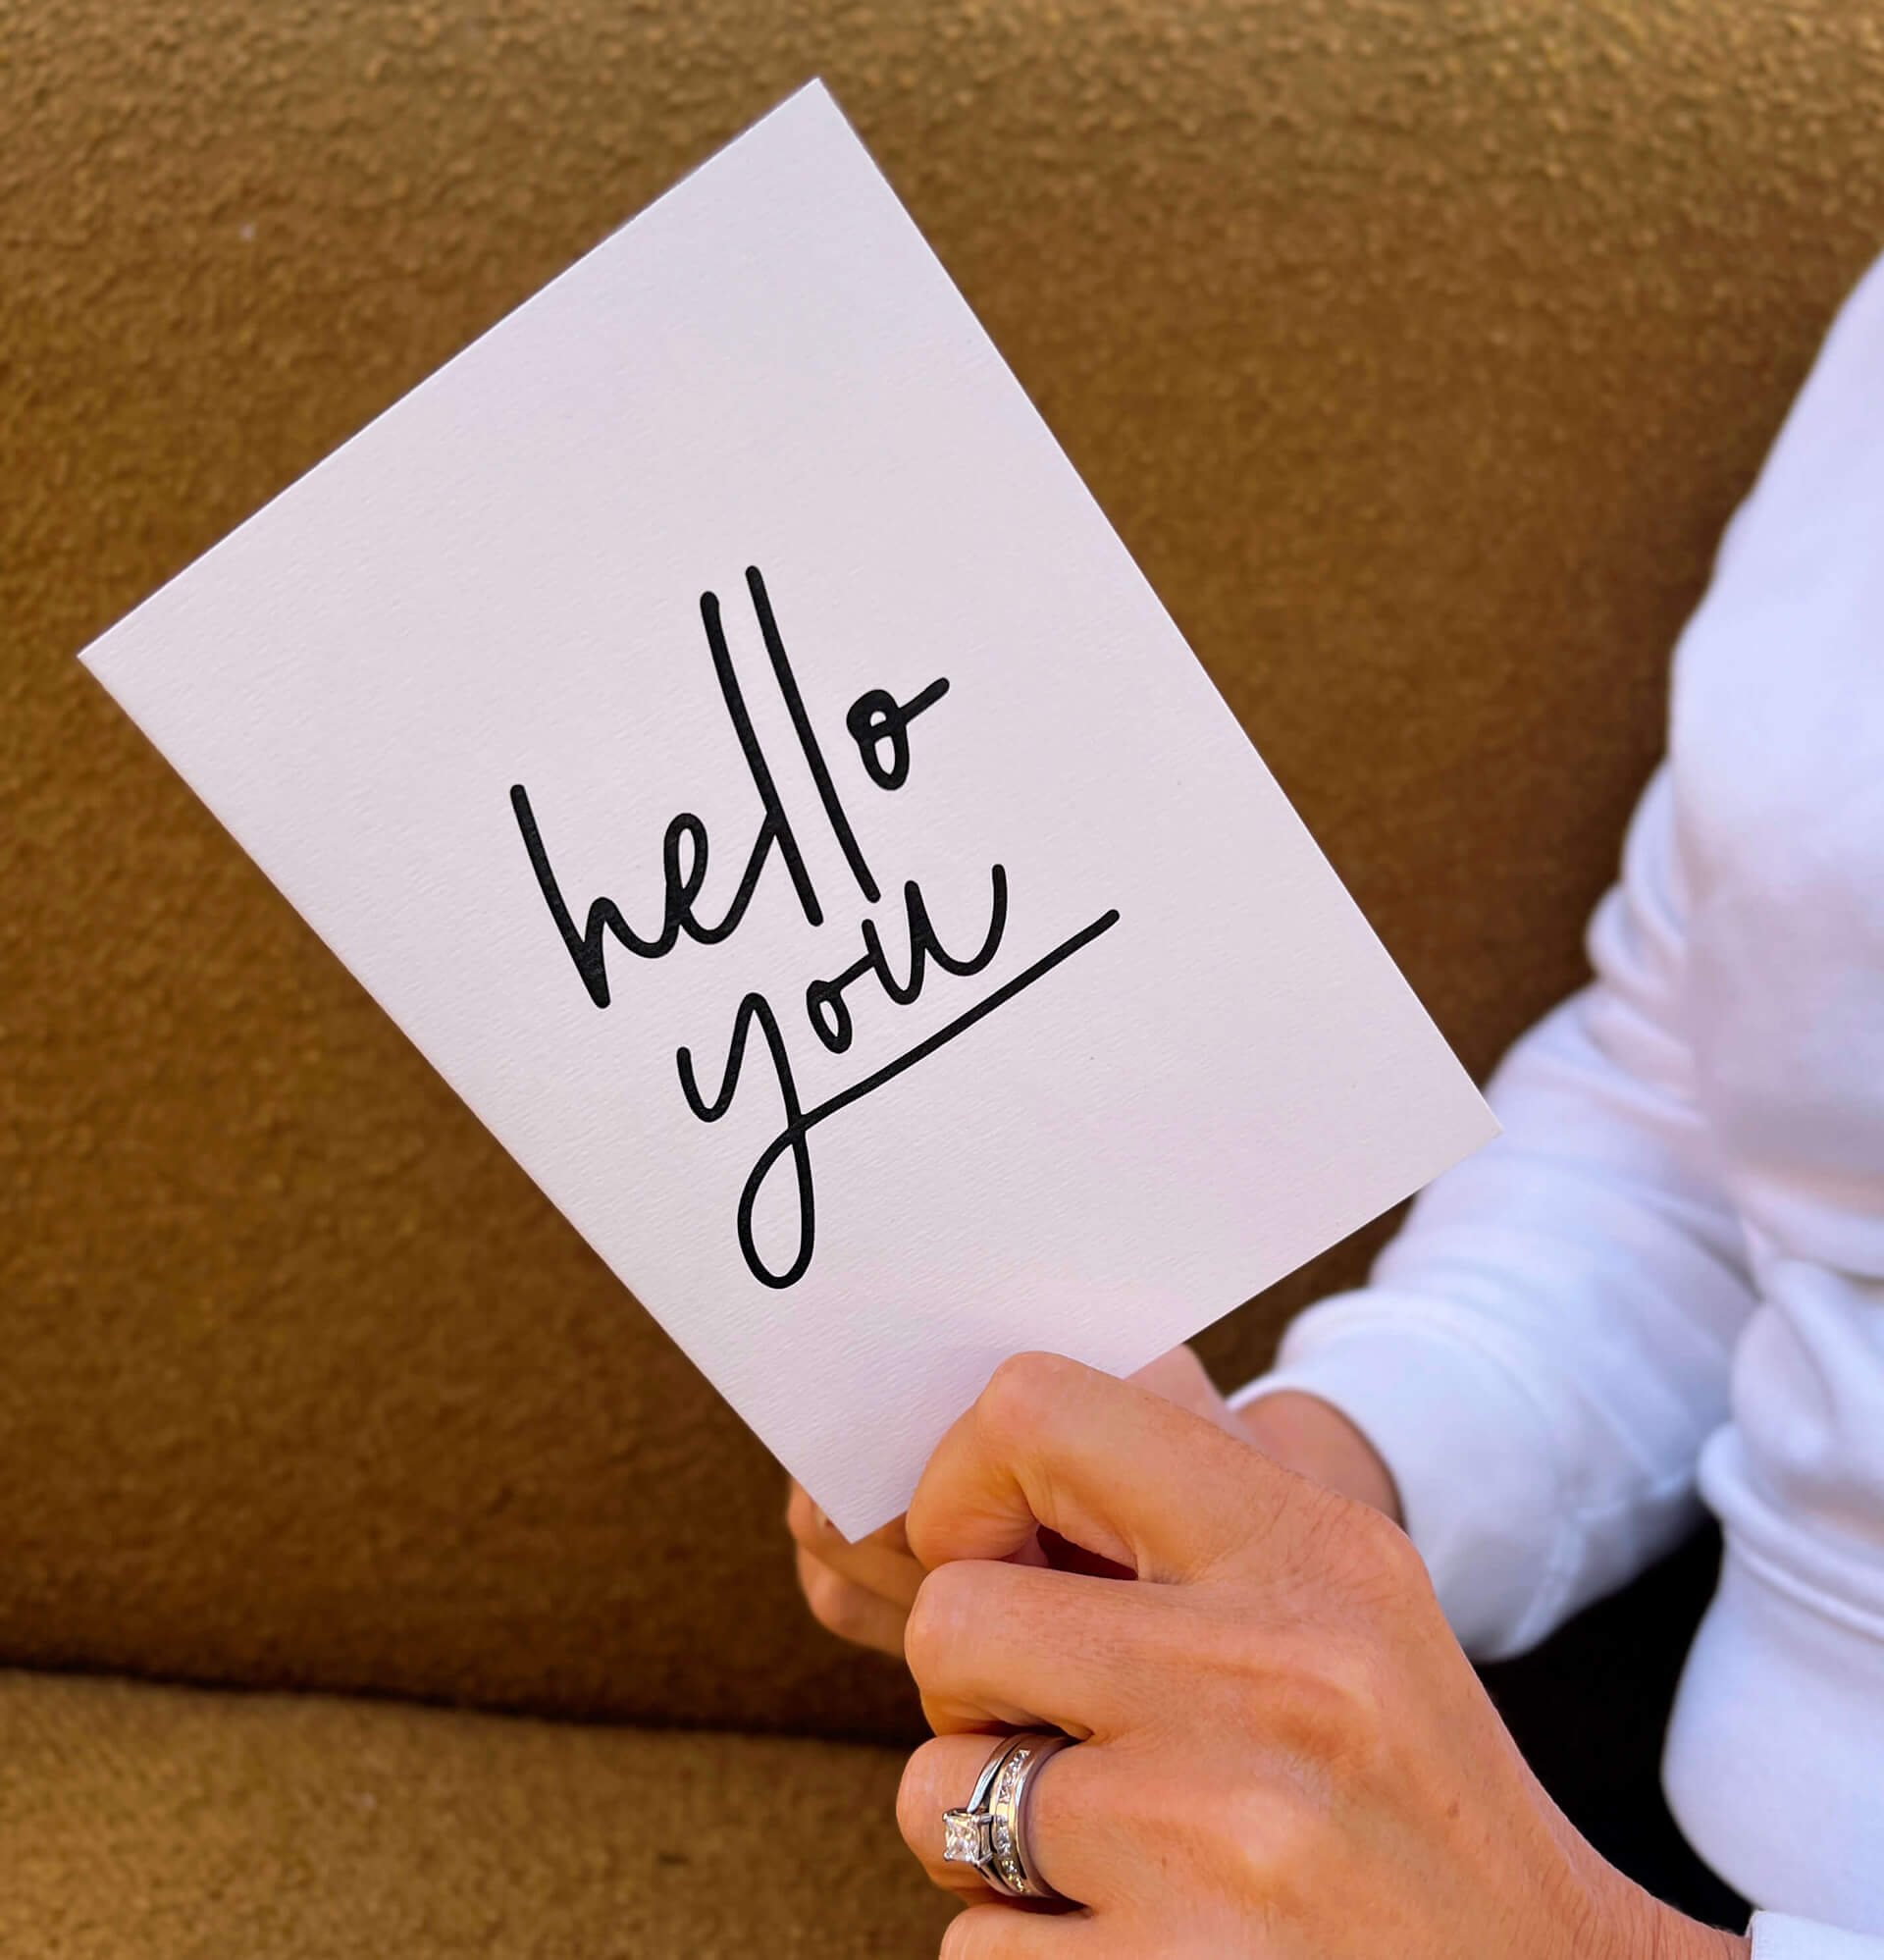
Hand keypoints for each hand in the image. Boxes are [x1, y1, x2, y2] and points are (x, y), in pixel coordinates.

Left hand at [895, 1352, 1749, 1959]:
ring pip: (934, 1795)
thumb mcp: (1356, 1608)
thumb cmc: (1416, 1803)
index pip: (1038, 1413)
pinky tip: (1136, 1945)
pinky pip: (969, 1943)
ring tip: (1107, 1856)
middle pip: (953, 1620)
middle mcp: (1267, 1680)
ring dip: (985, 1836)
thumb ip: (1200, 1501)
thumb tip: (1013, 1430)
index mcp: (1308, 1555)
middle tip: (1047, 1733)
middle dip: (968, 1690)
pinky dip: (1024, 1956)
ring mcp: (1216, 1842)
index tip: (984, 1555)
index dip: (962, 1484)